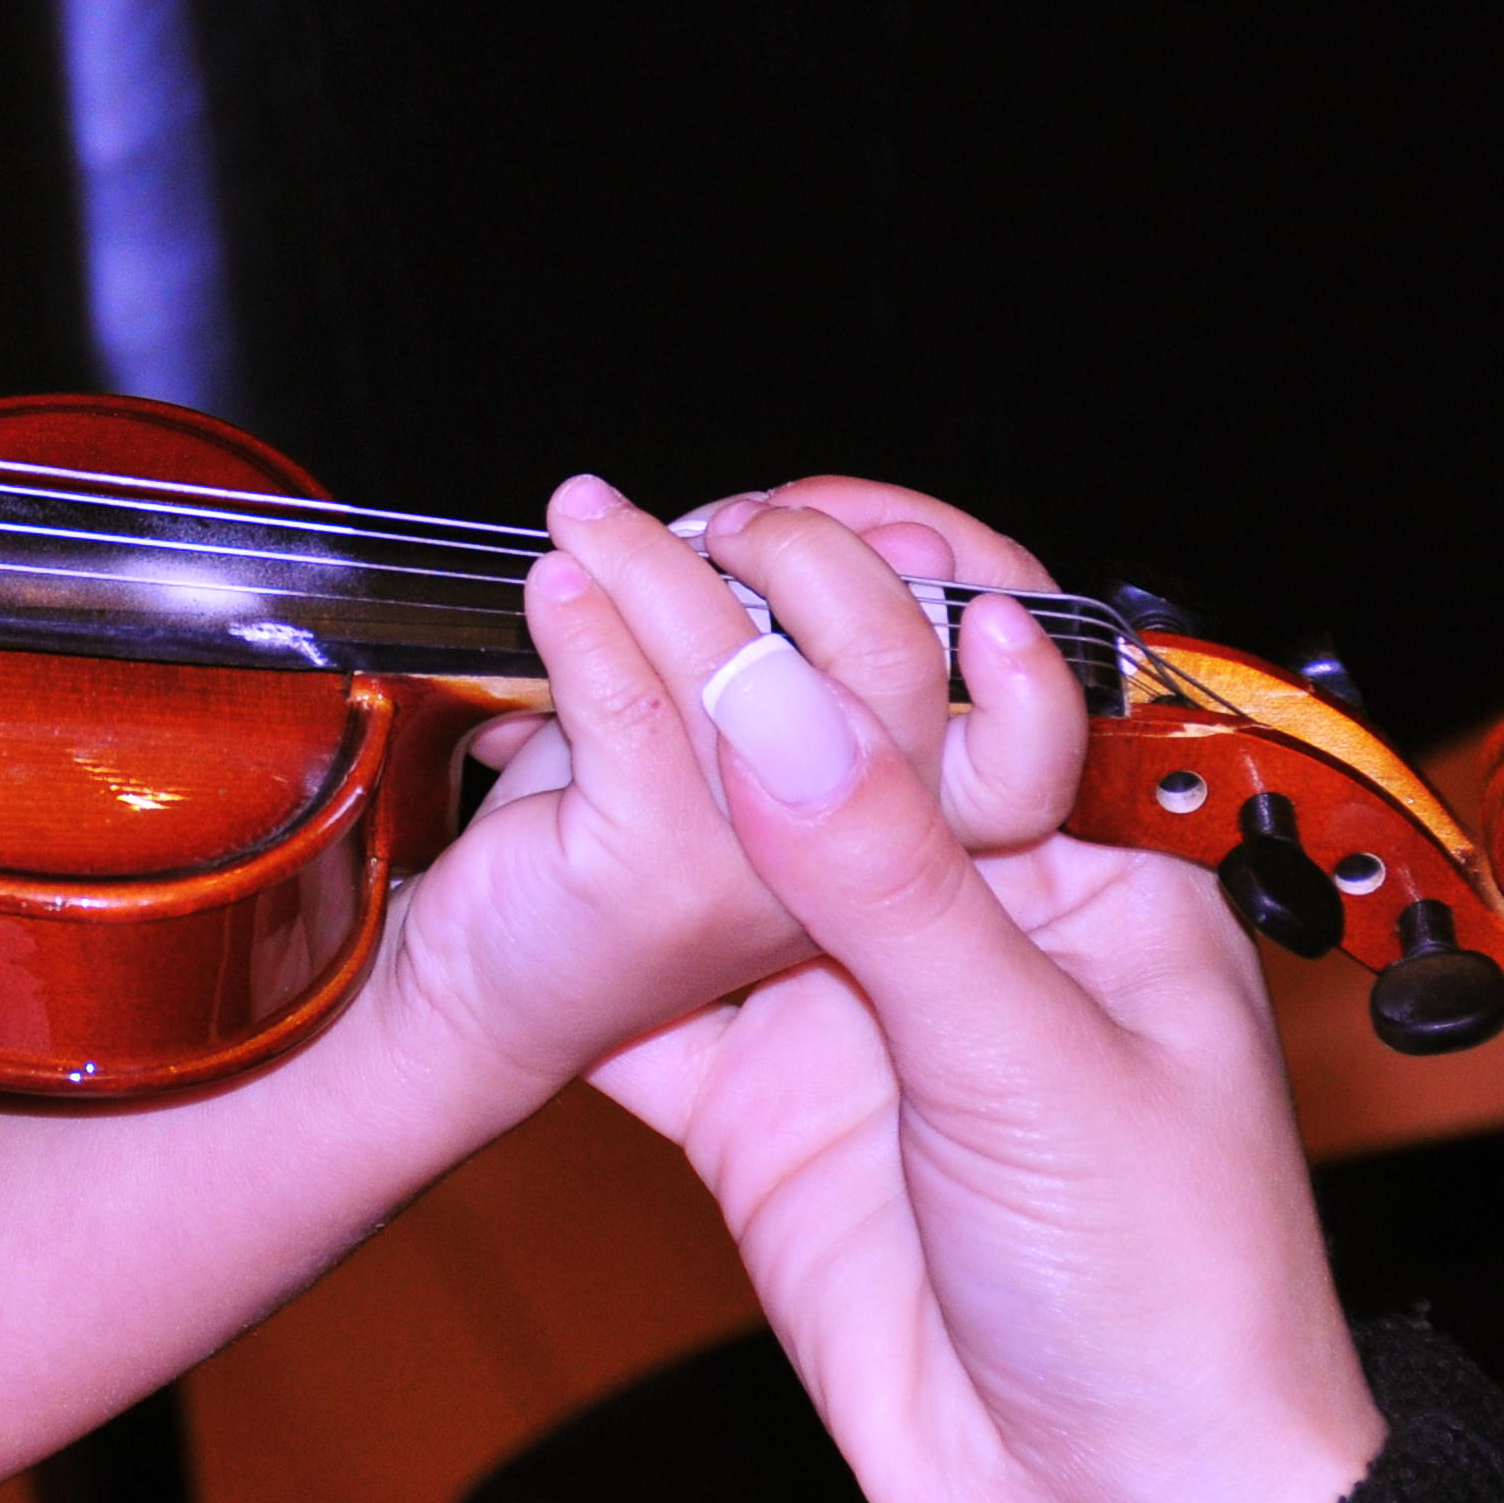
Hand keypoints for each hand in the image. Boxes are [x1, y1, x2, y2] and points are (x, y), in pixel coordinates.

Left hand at [377, 475, 1074, 1101]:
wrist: (482, 983)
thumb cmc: (603, 831)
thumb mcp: (715, 722)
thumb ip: (777, 630)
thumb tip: (836, 521)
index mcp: (905, 816)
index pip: (1021, 712)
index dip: (976, 594)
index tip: (891, 529)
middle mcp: (857, 858)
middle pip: (895, 663)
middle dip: (811, 549)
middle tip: (724, 521)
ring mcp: (757, 874)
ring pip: (746, 671)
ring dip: (655, 562)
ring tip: (589, 519)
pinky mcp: (647, 876)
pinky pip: (629, 710)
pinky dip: (585, 624)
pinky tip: (552, 584)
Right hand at [586, 520, 1382, 1502]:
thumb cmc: (1172, 1299)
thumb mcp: (1031, 1060)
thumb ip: (886, 875)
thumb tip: (766, 689)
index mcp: (1088, 865)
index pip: (977, 660)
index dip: (867, 569)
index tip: (744, 517)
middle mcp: (965, 908)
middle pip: (821, 729)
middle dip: (713, 639)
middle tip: (606, 555)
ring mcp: (848, 1004)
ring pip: (713, 839)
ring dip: (624, 755)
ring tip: (531, 649)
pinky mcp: (752, 1104)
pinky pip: (632, 991)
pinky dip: (557, 928)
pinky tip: (492, 851)